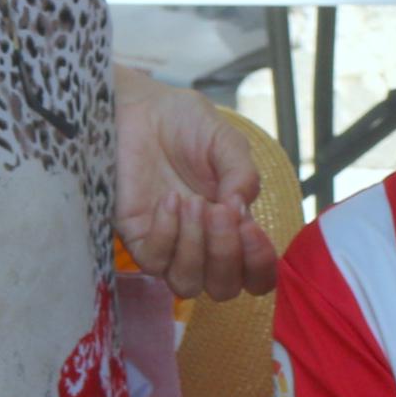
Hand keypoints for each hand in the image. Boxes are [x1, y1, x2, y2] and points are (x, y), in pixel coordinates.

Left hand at [114, 75, 278, 301]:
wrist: (141, 108)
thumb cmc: (185, 124)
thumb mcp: (227, 143)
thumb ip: (243, 175)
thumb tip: (241, 209)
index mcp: (234, 227)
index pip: (255, 275)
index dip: (259, 265)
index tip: (251, 229)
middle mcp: (203, 244)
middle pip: (223, 288)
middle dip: (226, 255)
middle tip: (221, 212)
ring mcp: (169, 245)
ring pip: (187, 284)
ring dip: (195, 247)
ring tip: (193, 202)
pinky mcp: (136, 238)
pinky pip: (153, 261)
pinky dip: (166, 234)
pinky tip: (169, 201)